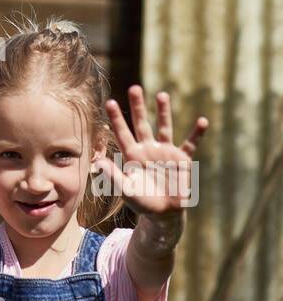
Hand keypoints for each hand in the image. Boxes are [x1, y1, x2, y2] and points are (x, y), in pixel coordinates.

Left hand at [95, 85, 208, 214]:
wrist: (164, 213)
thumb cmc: (143, 202)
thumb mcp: (126, 190)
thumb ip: (113, 176)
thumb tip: (98, 162)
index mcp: (132, 156)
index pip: (122, 133)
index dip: (116, 118)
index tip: (109, 102)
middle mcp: (148, 149)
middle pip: (141, 123)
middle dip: (138, 106)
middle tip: (134, 88)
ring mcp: (165, 152)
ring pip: (164, 127)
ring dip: (164, 112)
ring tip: (162, 94)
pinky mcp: (182, 160)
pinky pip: (190, 144)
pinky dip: (196, 134)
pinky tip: (202, 121)